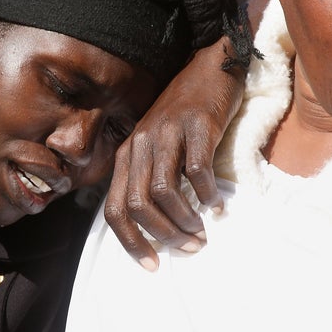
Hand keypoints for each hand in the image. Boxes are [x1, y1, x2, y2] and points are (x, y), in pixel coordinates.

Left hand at [104, 38, 246, 270]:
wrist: (208, 67)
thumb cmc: (183, 114)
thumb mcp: (157, 145)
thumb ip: (150, 177)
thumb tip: (157, 226)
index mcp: (127, 154)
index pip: (115, 209)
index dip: (130, 242)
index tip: (153, 264)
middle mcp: (141, 145)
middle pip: (137, 205)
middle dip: (162, 235)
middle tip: (188, 247)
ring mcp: (167, 134)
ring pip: (163, 192)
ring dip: (183, 220)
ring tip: (202, 233)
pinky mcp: (197, 125)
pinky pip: (197, 170)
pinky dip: (207, 195)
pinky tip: (217, 204)